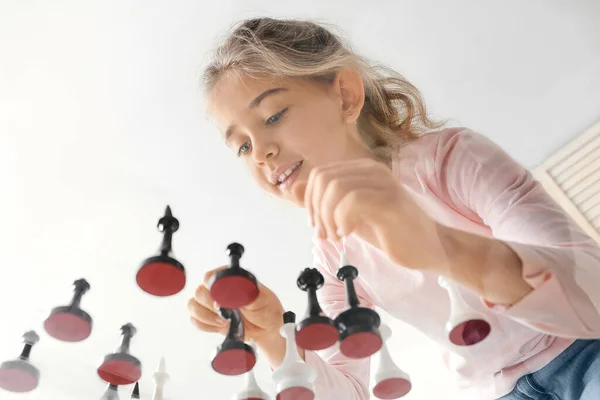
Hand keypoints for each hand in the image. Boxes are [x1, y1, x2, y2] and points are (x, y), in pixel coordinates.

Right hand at [187, 266, 285, 344]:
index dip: (213, 290)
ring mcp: (210, 303)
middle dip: (211, 307)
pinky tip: (220, 327)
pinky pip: (195, 320)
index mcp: (229, 277)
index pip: (209, 277)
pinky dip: (206, 326)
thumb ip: (245, 295)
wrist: (266, 329)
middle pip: (199, 292)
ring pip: (193, 306)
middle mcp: (217, 288)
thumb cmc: (266, 309)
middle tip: (226, 315)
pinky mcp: (208, 318)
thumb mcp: (262, 299)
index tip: (222, 302)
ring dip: (207, 317)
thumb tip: (228, 296)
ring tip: (224, 322)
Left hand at [304, 158, 442, 269]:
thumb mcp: (349, 216)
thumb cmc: (390, 232)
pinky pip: (353, 201)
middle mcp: (373, 171)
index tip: (317, 226)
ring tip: (335, 236)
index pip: (320, 174)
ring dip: (327, 216)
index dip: (310, 201)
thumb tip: (292, 188)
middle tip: (324, 234)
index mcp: (362, 171)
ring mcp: (384, 184)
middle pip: (324, 179)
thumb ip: (323, 202)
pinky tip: (347, 234)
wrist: (429, 248)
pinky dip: (341, 220)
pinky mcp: (391, 202)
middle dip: (316, 210)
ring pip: (336, 188)